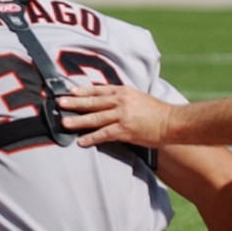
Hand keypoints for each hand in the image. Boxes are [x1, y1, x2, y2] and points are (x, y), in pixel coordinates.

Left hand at [56, 84, 175, 147]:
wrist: (173, 122)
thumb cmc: (156, 111)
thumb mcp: (137, 97)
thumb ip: (121, 97)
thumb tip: (105, 99)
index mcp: (123, 91)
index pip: (98, 89)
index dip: (82, 91)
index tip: (69, 91)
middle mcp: (121, 101)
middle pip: (92, 101)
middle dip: (74, 102)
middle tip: (59, 103)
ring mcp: (122, 115)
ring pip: (95, 117)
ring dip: (78, 120)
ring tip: (63, 122)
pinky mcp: (125, 130)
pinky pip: (104, 134)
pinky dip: (91, 138)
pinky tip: (81, 141)